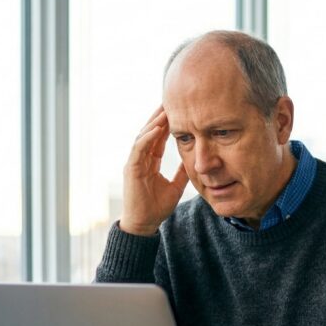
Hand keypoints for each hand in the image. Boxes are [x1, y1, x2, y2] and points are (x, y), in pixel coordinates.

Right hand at [120, 105, 189, 235]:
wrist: (144, 224)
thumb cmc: (156, 207)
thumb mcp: (175, 186)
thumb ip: (182, 172)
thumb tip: (194, 161)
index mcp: (149, 162)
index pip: (158, 138)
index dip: (167, 124)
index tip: (178, 110)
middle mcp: (140, 159)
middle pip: (149, 132)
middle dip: (159, 117)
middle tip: (170, 101)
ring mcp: (134, 163)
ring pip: (143, 137)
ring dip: (154, 123)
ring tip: (165, 109)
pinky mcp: (131, 169)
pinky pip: (138, 149)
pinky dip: (147, 138)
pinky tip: (157, 129)